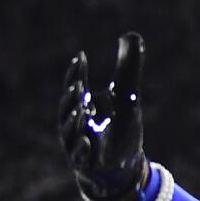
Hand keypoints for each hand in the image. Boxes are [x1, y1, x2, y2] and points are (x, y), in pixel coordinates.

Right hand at [59, 32, 148, 200]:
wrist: (123, 165)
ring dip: (74, 121)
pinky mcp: (86, 165)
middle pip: (68, 108)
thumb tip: (131, 35)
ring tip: (81, 109)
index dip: (76, 72)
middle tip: (79, 84)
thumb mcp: (127, 96)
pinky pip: (80, 158)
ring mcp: (78, 144)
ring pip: (70, 133)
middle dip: (72, 96)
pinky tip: (87, 141)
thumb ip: (128, 68)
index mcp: (83, 105)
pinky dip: (82, 150)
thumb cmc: (119, 127)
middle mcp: (76, 124)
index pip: (76, 85)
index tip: (82, 57)